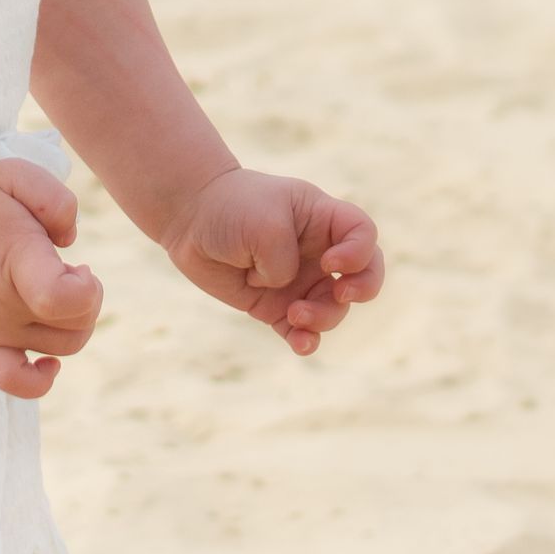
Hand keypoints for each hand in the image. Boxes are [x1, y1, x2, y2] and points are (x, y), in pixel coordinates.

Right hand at [0, 158, 102, 400]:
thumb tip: (70, 242)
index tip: (79, 267)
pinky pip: (14, 380)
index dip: (86, 290)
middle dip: (89, 297)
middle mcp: (5, 304)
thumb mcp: (16, 174)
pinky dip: (39, 380)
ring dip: (76, 321)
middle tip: (71, 269)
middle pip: (75, 327)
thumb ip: (57, 200)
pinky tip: (51, 361)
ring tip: (59, 289)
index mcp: (16, 260)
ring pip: (64, 347)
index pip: (58, 299)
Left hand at [163, 165, 382, 356]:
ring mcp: (299, 281)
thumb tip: (287, 298)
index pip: (362, 233)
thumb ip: (284, 261)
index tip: (330, 261)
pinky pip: (302, 332)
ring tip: (294, 315)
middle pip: (363, 275)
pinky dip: (307, 341)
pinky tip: (301, 345)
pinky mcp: (277, 307)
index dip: (359, 253)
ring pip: (333, 309)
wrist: (190, 219)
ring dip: (323, 317)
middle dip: (363, 289)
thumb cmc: (230, 208)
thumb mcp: (263, 223)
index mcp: (321, 218)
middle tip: (341, 294)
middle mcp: (317, 252)